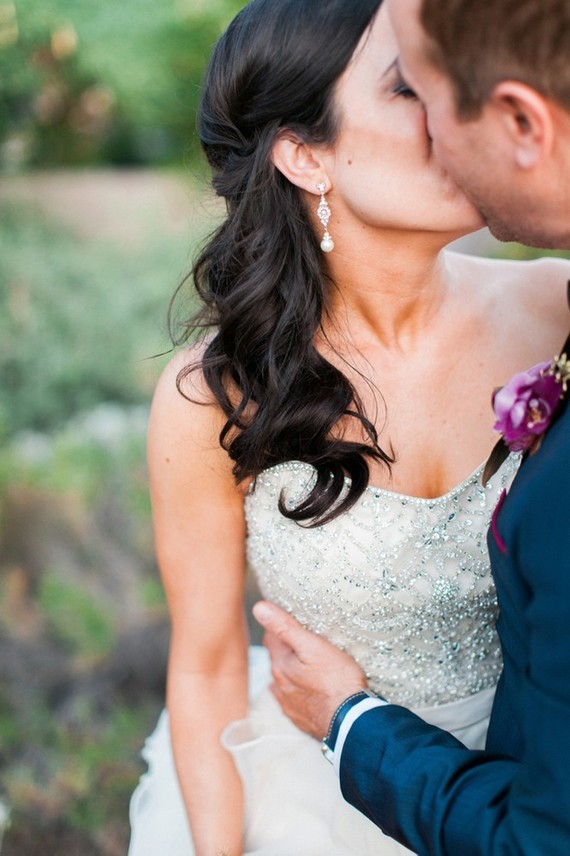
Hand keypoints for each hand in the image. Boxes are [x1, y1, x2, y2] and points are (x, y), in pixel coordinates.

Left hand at [253, 600, 366, 738]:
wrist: (351, 722)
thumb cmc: (336, 680)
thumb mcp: (313, 646)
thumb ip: (285, 627)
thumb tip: (259, 608)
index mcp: (280, 665)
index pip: (270, 636)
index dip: (280, 625)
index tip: (292, 618)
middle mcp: (279, 685)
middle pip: (278, 658)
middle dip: (287, 648)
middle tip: (306, 639)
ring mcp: (289, 703)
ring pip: (285, 679)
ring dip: (293, 670)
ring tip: (310, 663)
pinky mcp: (301, 718)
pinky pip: (294, 699)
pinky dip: (299, 690)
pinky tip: (310, 689)